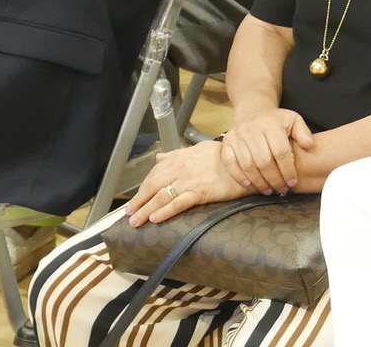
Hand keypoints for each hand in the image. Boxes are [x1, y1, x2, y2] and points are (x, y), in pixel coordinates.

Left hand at [125, 141, 248, 226]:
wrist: (242, 161)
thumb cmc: (222, 155)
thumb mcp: (197, 149)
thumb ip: (176, 154)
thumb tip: (160, 157)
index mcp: (178, 159)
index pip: (154, 174)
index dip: (143, 188)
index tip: (136, 198)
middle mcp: (180, 170)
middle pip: (153, 186)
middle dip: (139, 201)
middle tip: (129, 214)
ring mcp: (188, 181)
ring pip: (161, 196)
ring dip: (145, 210)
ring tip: (136, 221)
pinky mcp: (199, 193)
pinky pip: (178, 203)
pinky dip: (165, 211)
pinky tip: (155, 219)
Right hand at [220, 108, 314, 193]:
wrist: (253, 112)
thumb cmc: (276, 121)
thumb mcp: (293, 120)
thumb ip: (303, 133)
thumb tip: (310, 146)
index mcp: (271, 124)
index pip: (280, 151)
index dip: (287, 170)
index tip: (292, 182)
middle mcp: (252, 129)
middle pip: (263, 161)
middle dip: (274, 179)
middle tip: (281, 189)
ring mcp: (237, 136)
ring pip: (248, 164)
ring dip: (259, 181)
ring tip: (268, 190)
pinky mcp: (226, 143)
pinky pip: (230, 163)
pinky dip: (238, 176)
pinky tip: (249, 184)